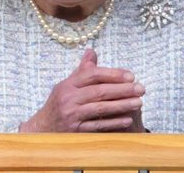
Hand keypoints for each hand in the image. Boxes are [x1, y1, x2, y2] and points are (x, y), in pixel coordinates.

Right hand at [19, 49, 144, 132]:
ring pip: (100, 108)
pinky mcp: (76, 130)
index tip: (131, 76)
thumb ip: (82, 70)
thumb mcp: (67, 85)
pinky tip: (127, 119)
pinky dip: (113, 122)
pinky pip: (98, 125)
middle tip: (141, 88)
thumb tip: (92, 51)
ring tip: (139, 102)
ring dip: (121, 105)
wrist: (43, 128)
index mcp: (67, 85)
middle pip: (99, 91)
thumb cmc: (60, 104)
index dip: (112, 74)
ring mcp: (72, 115)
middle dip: (122, 90)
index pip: (92, 75)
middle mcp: (68, 98)